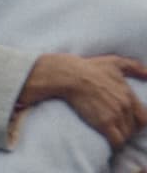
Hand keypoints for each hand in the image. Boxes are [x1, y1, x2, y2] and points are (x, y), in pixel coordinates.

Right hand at [22, 53, 146, 150]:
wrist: (68, 76)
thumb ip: (134, 67)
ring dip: (119, 137)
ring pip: (126, 136)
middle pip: (134, 128)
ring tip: (109, 135)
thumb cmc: (89, 68)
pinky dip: (114, 144)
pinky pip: (116, 141)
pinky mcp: (104, 123)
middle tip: (115, 128)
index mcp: (129, 94)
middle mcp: (125, 106)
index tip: (128, 123)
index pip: (144, 118)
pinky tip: (108, 143)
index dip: (137, 123)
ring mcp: (115, 115)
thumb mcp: (113, 62)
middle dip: (126, 130)